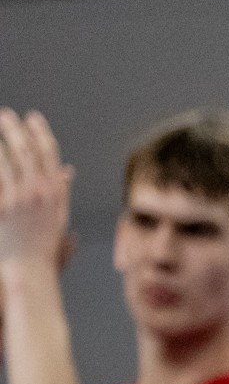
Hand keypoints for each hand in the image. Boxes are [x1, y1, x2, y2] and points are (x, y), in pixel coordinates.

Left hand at [0, 110, 73, 268]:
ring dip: (0, 141)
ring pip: (6, 160)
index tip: (32, 118)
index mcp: (56, 192)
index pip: (49, 153)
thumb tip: (66, 170)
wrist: (28, 268)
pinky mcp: (1, 207)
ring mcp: (18, 199)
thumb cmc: (44, 246)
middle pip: (26, 151)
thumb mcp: (59, 216)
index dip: (40, 132)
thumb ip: (61, 190)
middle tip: (5, 115)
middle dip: (15, 129)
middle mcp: (38, 192)